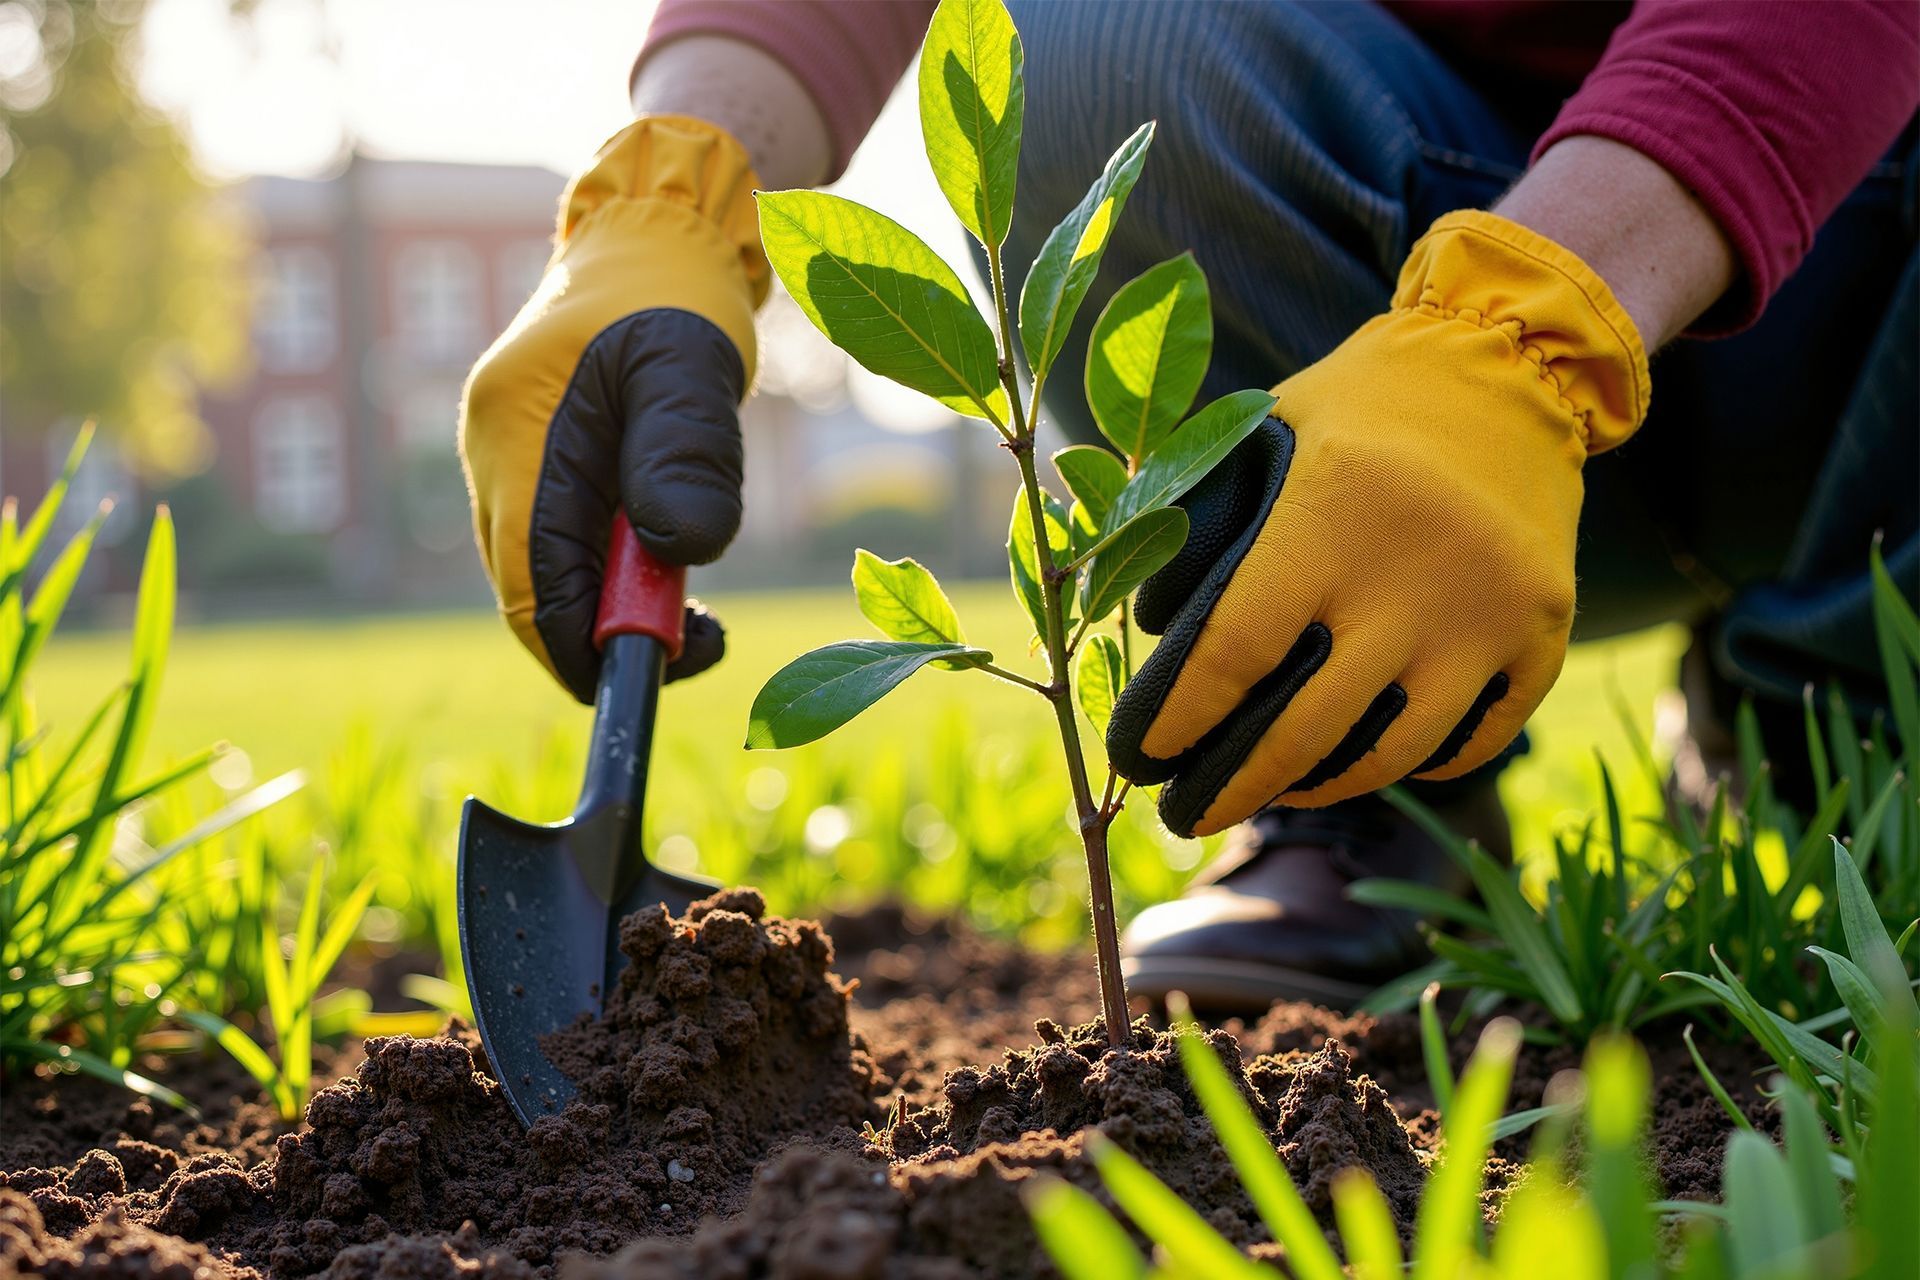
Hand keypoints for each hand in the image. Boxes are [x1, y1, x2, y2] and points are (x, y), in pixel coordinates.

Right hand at [460, 116, 768, 701]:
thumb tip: (683, 548)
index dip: (585, 648)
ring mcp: (512, 462)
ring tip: (702, 609)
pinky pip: (567, 545)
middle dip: (610, 634)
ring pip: (552, 574)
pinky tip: (673, 565)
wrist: (655, 237)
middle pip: (535, 591)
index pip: (532, 584)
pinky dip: (618, 574)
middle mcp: (496, 455)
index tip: (660, 672)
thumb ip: (687, 449)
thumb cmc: (676, 292)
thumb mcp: (692, 363)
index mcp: (516, 433)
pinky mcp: (540, 465)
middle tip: (707, 636)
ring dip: (620, 606)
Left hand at [1107, 209, 1649, 836]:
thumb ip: (1202, 516)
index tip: (1138, 756)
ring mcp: (1489, 615)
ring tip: (1269, 791)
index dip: (1179, 717)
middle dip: (1230, 786)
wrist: (1513, 364)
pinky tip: (1361, 762)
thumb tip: (1134, 627)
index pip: (1235, 649)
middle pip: (1304, 728)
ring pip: (1389, 755)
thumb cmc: (1361, 405)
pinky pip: (1468, 742)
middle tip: (1184, 815)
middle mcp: (1415, 575)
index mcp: (1331, 512)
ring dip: (1314, 787)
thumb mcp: (1267, 431)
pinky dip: (1410, 765)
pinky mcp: (1544, 637)